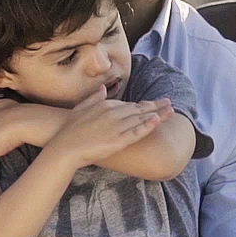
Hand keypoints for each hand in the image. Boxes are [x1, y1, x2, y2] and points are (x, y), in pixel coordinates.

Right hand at [45, 87, 172, 169]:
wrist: (65, 147)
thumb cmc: (70, 130)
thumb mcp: (80, 108)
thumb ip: (94, 97)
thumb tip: (104, 88)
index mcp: (105, 105)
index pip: (129, 103)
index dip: (143, 104)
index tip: (154, 103)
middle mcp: (113, 113)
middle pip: (139, 108)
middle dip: (155, 106)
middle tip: (169, 103)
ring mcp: (116, 126)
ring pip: (141, 119)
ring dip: (157, 114)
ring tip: (170, 111)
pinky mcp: (118, 140)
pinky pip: (136, 132)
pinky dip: (147, 126)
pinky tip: (157, 120)